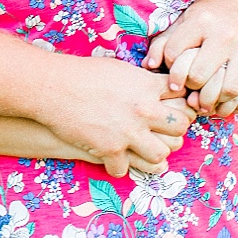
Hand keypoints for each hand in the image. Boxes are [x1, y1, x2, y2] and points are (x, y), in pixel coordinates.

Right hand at [37, 55, 195, 177]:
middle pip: (180, 128)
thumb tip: (153, 85)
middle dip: (173, 131)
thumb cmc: (83, 73)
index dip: (181, 104)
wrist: (53, 87)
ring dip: (151, 153)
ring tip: (140, 149)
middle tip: (160, 132)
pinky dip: (118, 166)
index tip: (172, 108)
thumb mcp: (119, 68)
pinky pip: (125, 169)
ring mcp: (129, 132)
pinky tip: (112, 159)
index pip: (184, 98)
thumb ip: (141, 80)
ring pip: (160, 154)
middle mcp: (145, 110)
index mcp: (148, 86)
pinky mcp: (110, 150)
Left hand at [144, 0, 237, 116]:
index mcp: (202, 21)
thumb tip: (149, 67)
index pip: (174, 54)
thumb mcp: (188, 17)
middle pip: (200, 76)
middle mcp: (225, 35)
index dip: (170, 69)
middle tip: (192, 94)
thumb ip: (166, 40)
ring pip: (230, 90)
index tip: (175, 75)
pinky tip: (233, 103)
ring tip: (210, 105)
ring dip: (217, 104)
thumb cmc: (215, 10)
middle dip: (192, 90)